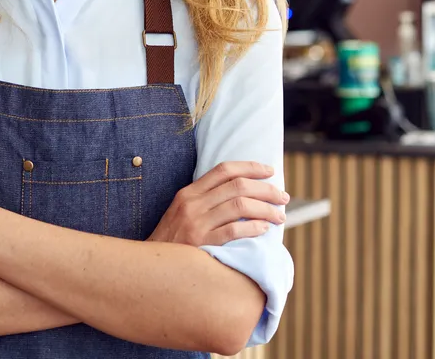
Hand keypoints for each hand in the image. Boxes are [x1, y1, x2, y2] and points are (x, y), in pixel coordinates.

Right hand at [147, 161, 288, 246]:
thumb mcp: (182, 213)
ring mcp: (196, 224)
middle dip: (266, 189)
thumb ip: (205, 201)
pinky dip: (253, 228)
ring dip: (265, 209)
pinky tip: (264, 230)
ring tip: (280, 216)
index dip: (250, 167)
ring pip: (240, 206)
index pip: (224, 170)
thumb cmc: (173, 242)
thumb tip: (241, 193)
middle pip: (237, 186)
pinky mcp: (201, 244)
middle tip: (283, 197)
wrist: (152, 267)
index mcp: (189, 193)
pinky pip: (233, 231)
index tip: (270, 171)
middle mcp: (192, 204)